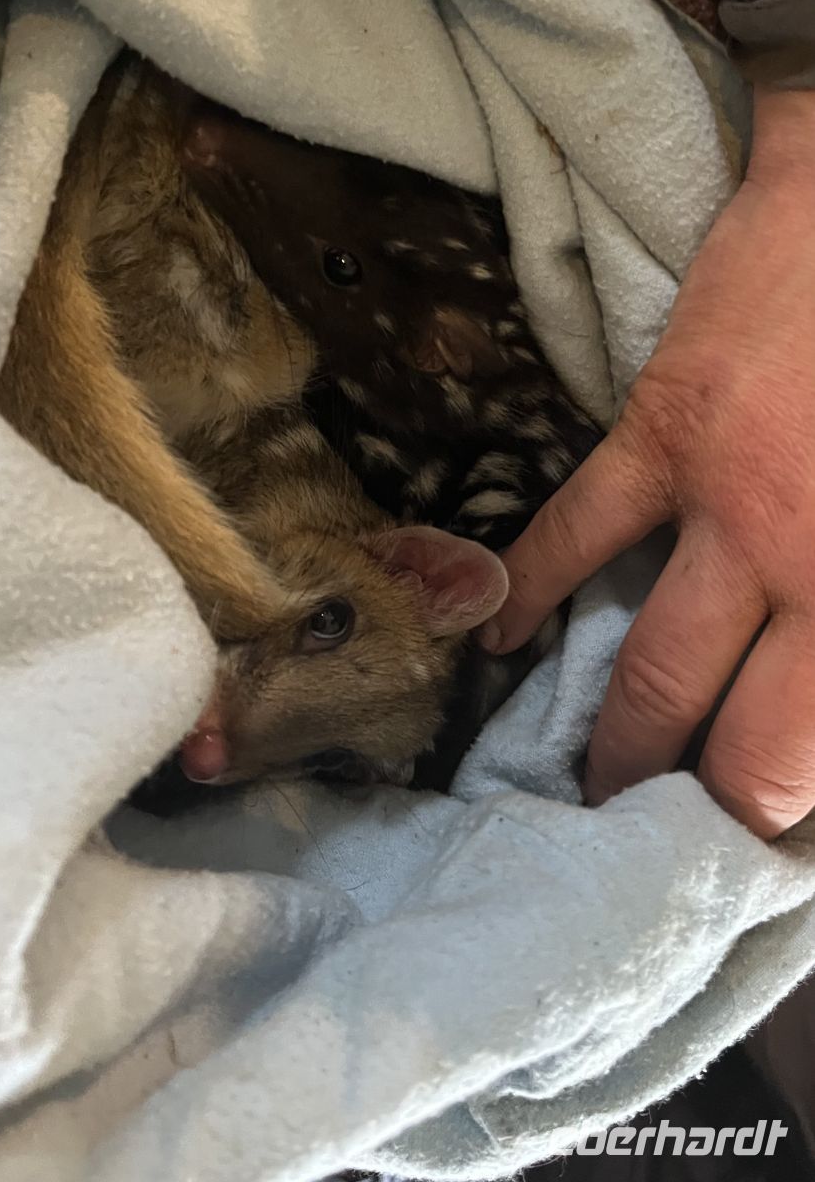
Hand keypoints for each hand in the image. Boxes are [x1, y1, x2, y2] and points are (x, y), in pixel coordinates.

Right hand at [482, 88, 814, 837]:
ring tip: (596, 796)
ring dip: (620, 747)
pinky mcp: (661, 438)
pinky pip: (574, 538)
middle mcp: (803, 572)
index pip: (809, 761)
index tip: (767, 840)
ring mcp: (726, 508)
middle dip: (704, 811)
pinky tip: (498, 649)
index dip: (783, 819)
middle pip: (736, 746)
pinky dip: (531, 597)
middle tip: (679, 843)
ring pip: (654, 671)